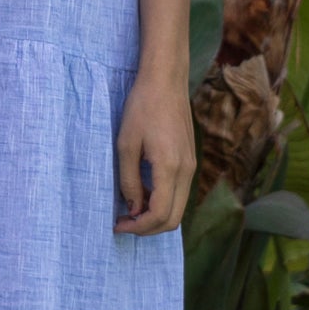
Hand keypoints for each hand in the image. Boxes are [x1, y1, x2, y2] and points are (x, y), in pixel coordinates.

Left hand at [114, 72, 195, 234]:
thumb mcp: (126, 145)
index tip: (118, 224)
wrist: (165, 81)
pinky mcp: (189, 160)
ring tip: (130, 208)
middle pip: (173, 219)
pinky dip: (162, 202)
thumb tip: (133, 207)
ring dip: (155, 216)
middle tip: (123, 222)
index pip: (160, 215)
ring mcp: (191, 166)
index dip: (138, 227)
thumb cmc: (142, 108)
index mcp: (170, 167)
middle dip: (148, 228)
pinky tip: (142, 193)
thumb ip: (130, 180)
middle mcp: (186, 171)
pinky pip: (179, 193)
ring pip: (178, 208)